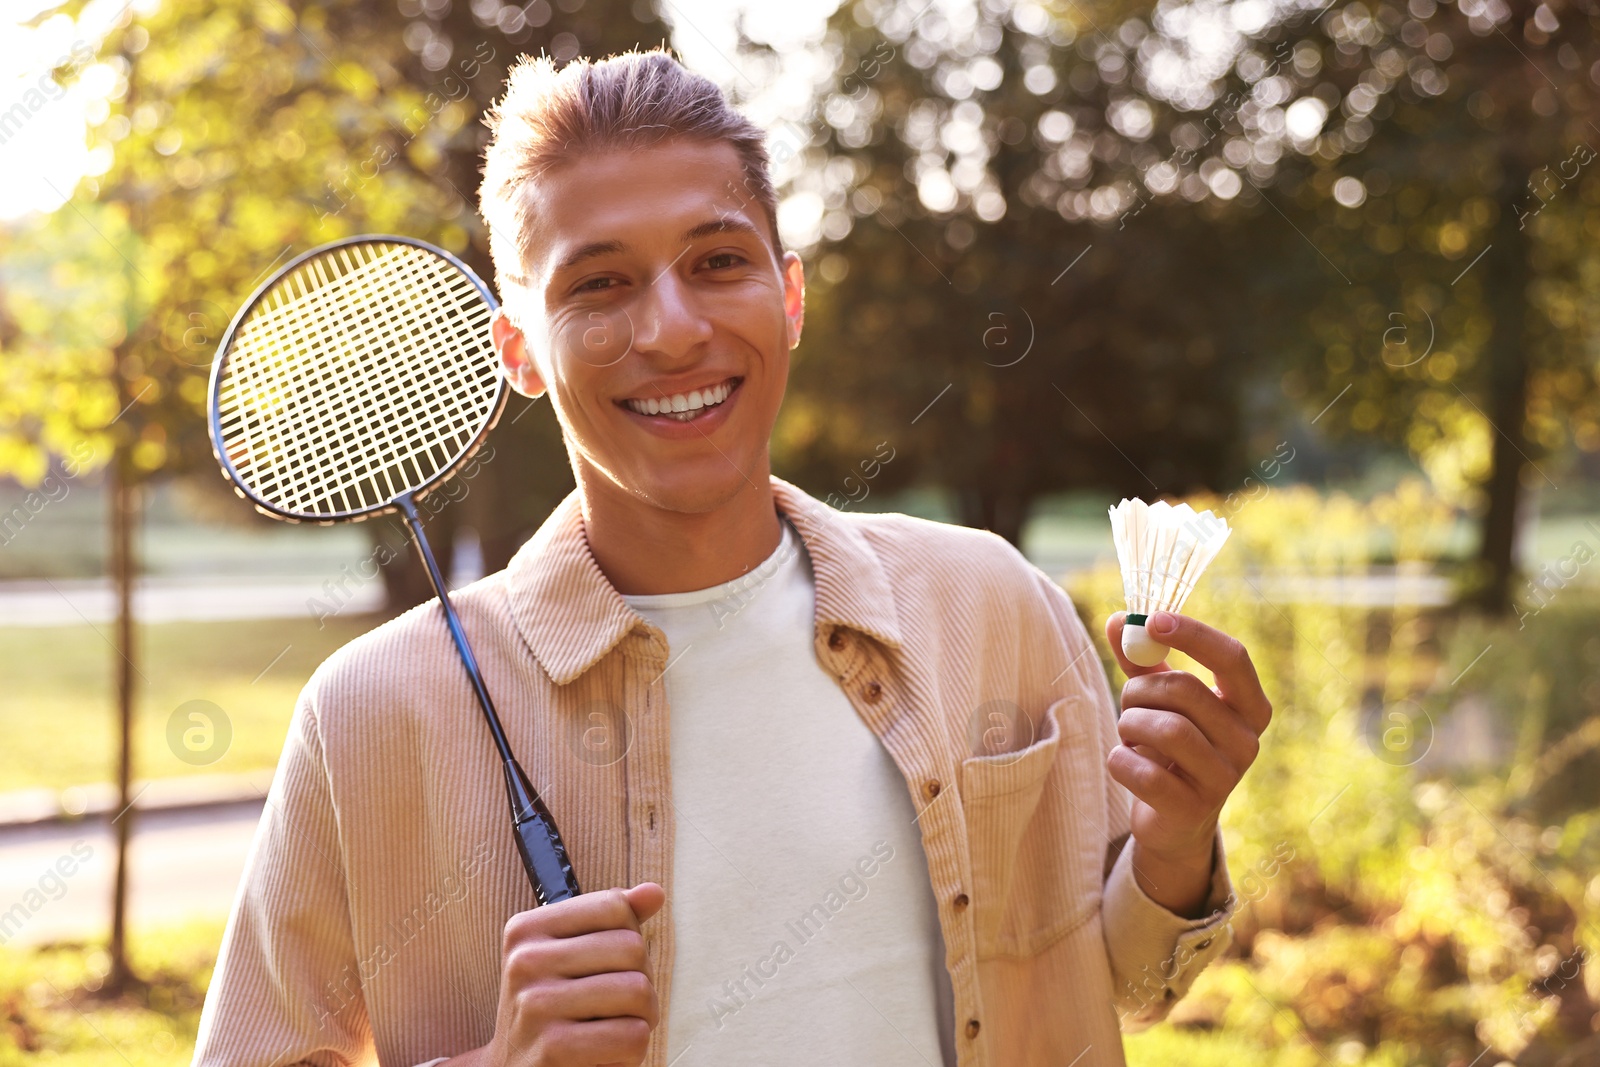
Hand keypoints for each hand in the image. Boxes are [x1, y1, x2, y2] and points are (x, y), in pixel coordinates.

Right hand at [446, 882, 665, 1066]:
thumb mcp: (571, 958)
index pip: (614, 906)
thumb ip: (613, 922)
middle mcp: (526, 962)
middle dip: (642, 982)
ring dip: (642, 1019)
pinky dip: (632, 1051)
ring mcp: (536, 1005)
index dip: (629, 939)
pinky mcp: (553, 1048)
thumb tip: (653, 892)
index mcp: (527, 929)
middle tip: (618, 1007)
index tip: (610, 966)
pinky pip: (632, 1036)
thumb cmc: (551, 1012)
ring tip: (614, 1029)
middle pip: (632, 948)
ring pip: (639, 991)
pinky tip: (605, 1054)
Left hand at [1105, 611, 1271, 914]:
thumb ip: (1141, 660)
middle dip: (1141, 690)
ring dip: (1129, 724)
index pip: (1233, 657)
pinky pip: (1144, 772)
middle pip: (1186, 690)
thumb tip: (1119, 620)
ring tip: (1130, 735)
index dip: (1193, 634)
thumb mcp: (1160, 699)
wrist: (1173, 818)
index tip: (1152, 621)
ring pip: (1165, 729)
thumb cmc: (1169, 746)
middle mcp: (1248, 742)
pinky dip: (1121, 761)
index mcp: (1250, 707)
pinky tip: (1127, 764)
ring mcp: (1225, 779)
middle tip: (1128, 702)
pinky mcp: (1193, 809)